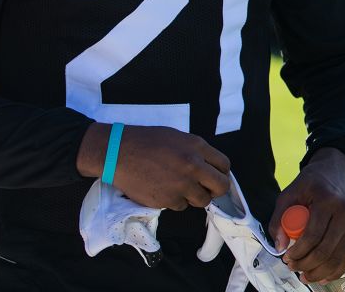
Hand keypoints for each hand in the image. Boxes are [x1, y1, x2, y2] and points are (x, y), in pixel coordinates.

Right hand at [76, 123, 230, 209]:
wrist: (119, 153)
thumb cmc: (146, 141)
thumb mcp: (177, 137)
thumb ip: (195, 151)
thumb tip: (208, 167)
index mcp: (197, 146)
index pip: (225, 165)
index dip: (221, 173)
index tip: (214, 176)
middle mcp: (193, 166)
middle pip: (221, 187)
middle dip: (216, 190)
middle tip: (206, 189)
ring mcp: (182, 184)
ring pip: (202, 200)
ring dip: (194, 197)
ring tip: (179, 187)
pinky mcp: (168, 200)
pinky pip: (181, 206)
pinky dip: (175, 201)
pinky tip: (163, 190)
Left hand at [268, 148, 344, 284]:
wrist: (339, 171)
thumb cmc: (311, 183)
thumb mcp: (290, 193)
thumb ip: (279, 218)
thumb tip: (280, 247)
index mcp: (328, 199)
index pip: (313, 235)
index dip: (298, 252)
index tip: (286, 258)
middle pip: (326, 250)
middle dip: (306, 265)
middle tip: (293, 268)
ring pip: (339, 257)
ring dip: (320, 272)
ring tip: (305, 276)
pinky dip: (336, 270)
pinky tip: (322, 275)